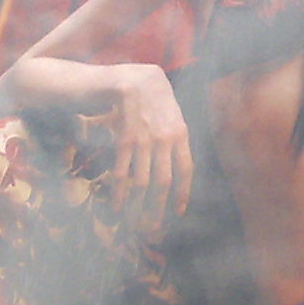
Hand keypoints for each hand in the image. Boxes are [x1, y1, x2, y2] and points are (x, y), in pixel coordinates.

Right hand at [105, 64, 192, 230]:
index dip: (182, 194)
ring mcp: (145, 140)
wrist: (129, 75)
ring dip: (138, 207)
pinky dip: (119, 193)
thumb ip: (173, 134)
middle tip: (153, 229)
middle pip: (164, 182)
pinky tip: (117, 207)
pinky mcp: (124, 139)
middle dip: (158, 209)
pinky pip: (122, 172)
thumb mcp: (168, 111)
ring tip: (134, 224)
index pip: (186, 170)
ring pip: (143, 182)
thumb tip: (174, 161)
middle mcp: (166, 139)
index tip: (178, 213)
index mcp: (180, 133)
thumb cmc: (149, 93)